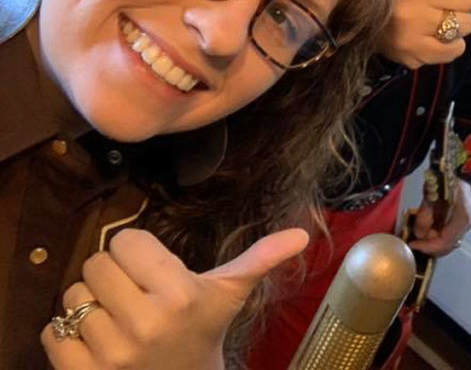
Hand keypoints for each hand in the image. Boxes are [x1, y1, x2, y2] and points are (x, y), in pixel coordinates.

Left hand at [42, 227, 308, 369]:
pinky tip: (97, 341)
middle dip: (111, 277)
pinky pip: (52, 331)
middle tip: (132, 294)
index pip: (125, 242)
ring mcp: (111, 351)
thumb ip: (260, 259)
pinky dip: (67, 334)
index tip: (151, 271)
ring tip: (117, 319)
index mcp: (180, 294)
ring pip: (72, 297)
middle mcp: (145, 322)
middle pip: (95, 265)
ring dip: (89, 306)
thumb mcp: (230, 294)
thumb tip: (302, 235)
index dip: (135, 252)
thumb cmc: (205, 332)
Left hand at [408, 178, 470, 256]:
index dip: (427, 246)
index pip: (445, 241)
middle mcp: (465, 224)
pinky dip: (435, 237)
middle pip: (446, 246)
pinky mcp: (459, 224)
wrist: (456, 171)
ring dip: (432, 242)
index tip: (414, 244)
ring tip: (419, 237)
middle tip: (414, 242)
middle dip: (429, 246)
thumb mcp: (431, 195)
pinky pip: (447, 237)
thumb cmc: (445, 179)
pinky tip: (426, 232)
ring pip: (447, 243)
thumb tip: (419, 234)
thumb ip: (425, 215)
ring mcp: (463, 225)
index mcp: (461, 218)